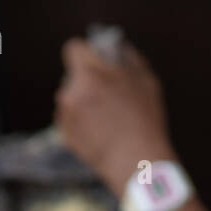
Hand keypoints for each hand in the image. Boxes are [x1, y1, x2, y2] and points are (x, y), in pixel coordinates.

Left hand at [53, 37, 177, 196]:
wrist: (136, 162)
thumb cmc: (145, 120)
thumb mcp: (146, 80)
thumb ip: (128, 58)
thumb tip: (117, 48)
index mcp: (90, 74)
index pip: (74, 49)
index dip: (85, 53)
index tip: (95, 60)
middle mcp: (71, 92)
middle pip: (74, 76)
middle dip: (87, 81)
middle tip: (108, 95)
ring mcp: (65, 115)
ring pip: (70, 98)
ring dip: (83, 101)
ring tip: (107, 118)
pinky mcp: (64, 133)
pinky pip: (69, 118)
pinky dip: (80, 121)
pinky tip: (100, 131)